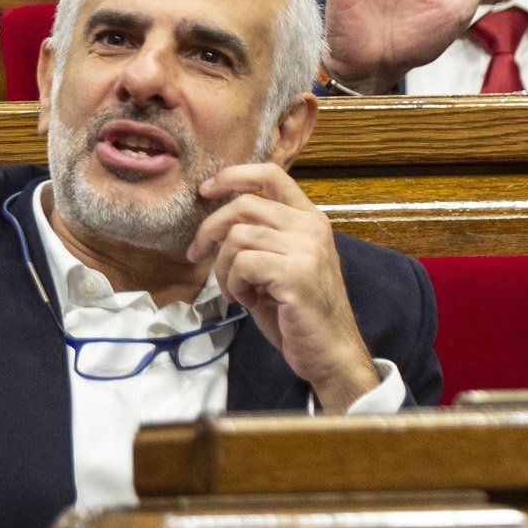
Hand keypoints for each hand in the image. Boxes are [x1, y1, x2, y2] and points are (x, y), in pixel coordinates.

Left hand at [191, 165, 379, 410]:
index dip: (233, 177)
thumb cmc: (300, 314)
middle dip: (210, 230)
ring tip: (234, 290)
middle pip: (244, 204)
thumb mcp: (280, 266)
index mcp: (310, 219)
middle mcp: (311, 227)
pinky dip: (234, 284)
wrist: (330, 352)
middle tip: (196, 254)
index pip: (271, 175)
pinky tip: (245, 301)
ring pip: (238, 236)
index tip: (206, 191)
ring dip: (223, 267)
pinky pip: (242, 263)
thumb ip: (259, 239)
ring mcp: (306, 248)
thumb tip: (215, 226)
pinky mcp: (295, 273)